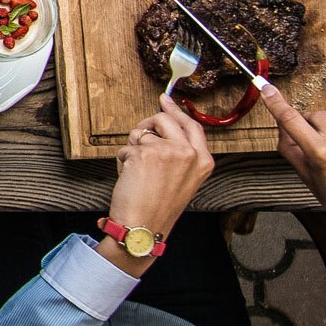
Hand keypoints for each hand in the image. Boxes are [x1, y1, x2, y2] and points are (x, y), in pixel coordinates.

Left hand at [102, 95, 212, 270]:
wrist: (144, 225)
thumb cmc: (158, 206)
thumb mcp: (183, 179)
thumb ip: (181, 154)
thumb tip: (162, 124)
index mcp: (204, 160)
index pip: (192, 125)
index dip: (175, 111)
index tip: (164, 99)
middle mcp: (189, 153)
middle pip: (164, 119)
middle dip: (146, 125)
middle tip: (139, 139)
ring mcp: (168, 151)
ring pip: (141, 132)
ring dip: (132, 147)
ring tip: (137, 171)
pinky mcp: (145, 153)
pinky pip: (126, 146)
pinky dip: (122, 160)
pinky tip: (129, 178)